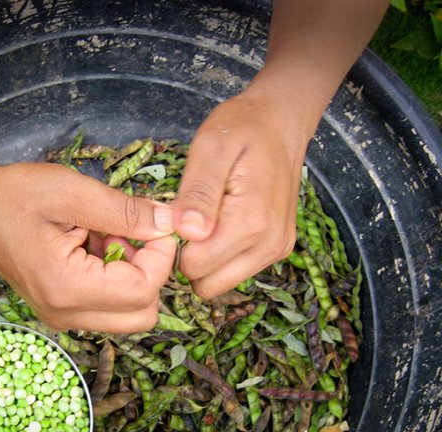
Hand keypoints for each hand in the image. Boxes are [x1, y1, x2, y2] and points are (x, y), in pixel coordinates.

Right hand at [0, 161, 176, 331]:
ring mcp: (63, 318)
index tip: (154, 223)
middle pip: (143, 314)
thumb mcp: (73, 192)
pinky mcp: (63, 312)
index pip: (143, 291)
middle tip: (130, 233)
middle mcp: (65, 314)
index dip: (161, 256)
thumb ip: (126, 211)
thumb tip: (172, 224)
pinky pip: (110, 308)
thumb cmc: (15, 194)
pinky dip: (116, 279)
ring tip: (106, 236)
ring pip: (130, 314)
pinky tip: (95, 246)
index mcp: (66, 288)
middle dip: (149, 272)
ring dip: (132, 275)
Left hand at [172, 89, 309, 298]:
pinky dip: (220, 258)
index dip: (175, 247)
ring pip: (220, 283)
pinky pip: (235, 272)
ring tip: (202, 221)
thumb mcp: (211, 148)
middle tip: (186, 221)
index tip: (176, 217)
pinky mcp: (276, 250)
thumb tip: (187, 232)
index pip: (195, 267)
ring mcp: (275, 250)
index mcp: (251, 223)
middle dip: (188, 261)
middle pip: (208, 284)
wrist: (281, 122)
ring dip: (204, 262)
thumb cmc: (242, 128)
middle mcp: (269, 245)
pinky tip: (218, 226)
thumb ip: (198, 193)